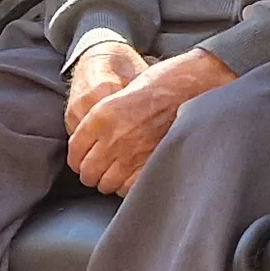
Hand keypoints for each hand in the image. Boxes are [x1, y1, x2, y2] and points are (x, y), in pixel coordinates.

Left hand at [66, 48, 232, 195]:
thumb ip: (102, 118)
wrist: (195, 85)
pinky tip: (132, 176)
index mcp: (101, 116)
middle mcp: (113, 137)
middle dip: (91, 173)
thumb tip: (91, 141)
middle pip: (88, 172)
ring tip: (117, 174)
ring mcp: (133, 153)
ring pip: (106, 183)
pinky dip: (128, 186)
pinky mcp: (152, 163)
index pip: (75, 151)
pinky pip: (129, 188)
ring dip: (109, 181)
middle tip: (99, 169)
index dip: (78, 159)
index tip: (83, 160)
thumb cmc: (163, 83)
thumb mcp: (122, 92)